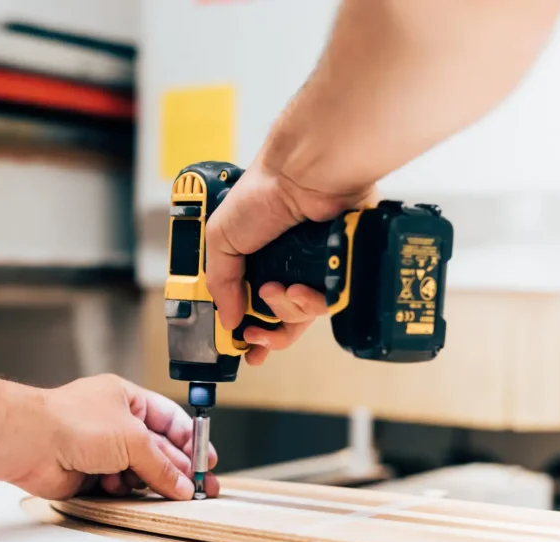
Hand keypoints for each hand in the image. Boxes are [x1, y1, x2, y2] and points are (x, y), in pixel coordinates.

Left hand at [8, 375, 218, 500]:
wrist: (30, 443)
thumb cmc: (72, 423)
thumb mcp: (132, 439)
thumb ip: (161, 464)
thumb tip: (182, 483)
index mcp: (126, 399)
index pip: (169, 419)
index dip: (189, 440)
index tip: (206, 462)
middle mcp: (114, 422)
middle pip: (156, 449)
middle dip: (176, 468)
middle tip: (198, 489)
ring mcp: (100, 449)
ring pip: (138, 471)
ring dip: (145, 481)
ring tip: (153, 488)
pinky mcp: (88, 474)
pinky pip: (117, 487)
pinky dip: (121, 490)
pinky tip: (115, 488)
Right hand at [204, 160, 375, 365]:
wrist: (303, 175)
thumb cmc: (261, 193)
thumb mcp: (220, 239)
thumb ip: (219, 283)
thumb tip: (226, 319)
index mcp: (257, 262)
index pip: (253, 307)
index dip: (249, 331)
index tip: (242, 348)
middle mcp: (287, 268)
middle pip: (281, 322)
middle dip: (266, 335)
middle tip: (254, 335)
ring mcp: (314, 271)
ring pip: (301, 317)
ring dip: (284, 310)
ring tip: (275, 289)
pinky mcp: (340, 270)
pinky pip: (327, 304)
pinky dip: (310, 303)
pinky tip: (299, 288)